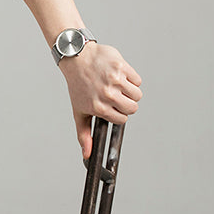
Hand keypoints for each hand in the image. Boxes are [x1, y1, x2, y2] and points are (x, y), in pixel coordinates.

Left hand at [58, 42, 141, 158]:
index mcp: (99, 107)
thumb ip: (83, 134)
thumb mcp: (79, 110)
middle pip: (133, 108)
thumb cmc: (78, 85)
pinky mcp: (121, 67)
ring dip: (130, 91)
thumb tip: (87, 155)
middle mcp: (107, 94)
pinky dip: (131, 78)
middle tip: (114, 95)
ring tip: (116, 85)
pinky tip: (118, 75)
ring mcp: (114, 80)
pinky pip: (137, 80)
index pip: (122, 119)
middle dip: (125, 103)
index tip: (111, 106)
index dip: (118, 113)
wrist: (76, 58)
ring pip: (137, 94)